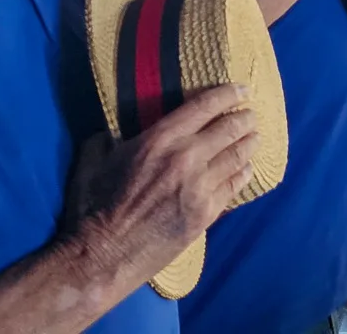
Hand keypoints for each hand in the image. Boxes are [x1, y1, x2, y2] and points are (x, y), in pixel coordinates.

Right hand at [66, 85, 257, 288]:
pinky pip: (234, 187)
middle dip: (245, 119)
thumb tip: (110, 131)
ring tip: (254, 138)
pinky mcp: (206, 214)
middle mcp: (186, 157)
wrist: (101, 257)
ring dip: (250, 144)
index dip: (229, 94)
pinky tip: (246, 169)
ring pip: (238, 156)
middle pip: (230, 129)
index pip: (205, 106)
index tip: (242, 89)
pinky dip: (243, 174)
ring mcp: (200, 187)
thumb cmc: (93, 208)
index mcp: (160, 139)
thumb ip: (109, 138)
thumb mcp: (94, 161)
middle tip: (250, 116)